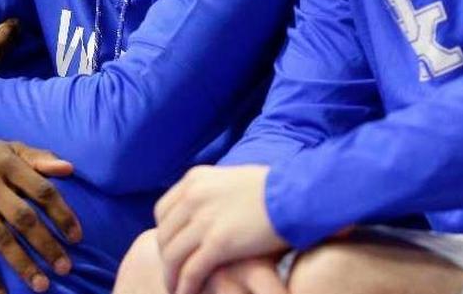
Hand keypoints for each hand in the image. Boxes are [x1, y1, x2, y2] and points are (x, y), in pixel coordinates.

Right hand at [0, 132, 82, 293]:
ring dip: (22, 265)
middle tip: (65, 268)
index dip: (62, 214)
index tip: (76, 238)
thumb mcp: (7, 148)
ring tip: (41, 285)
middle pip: (23, 218)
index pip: (41, 190)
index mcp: (6, 163)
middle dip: (46, 245)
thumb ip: (38, 158)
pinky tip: (0, 292)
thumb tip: (69, 169)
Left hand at [154, 165, 286, 293]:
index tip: (172, 249)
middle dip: (166, 259)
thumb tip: (209, 209)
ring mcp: (204, 219)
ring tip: (176, 289)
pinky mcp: (219, 243)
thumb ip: (214, 193)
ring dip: (172, 276)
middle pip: (165, 234)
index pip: (164, 210)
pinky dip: (185, 286)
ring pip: (173, 255)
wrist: (298, 196)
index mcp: (195, 179)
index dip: (165, 234)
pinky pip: (191, 270)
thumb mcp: (233, 180)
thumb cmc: (276, 190)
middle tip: (172, 275)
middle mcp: (194, 196)